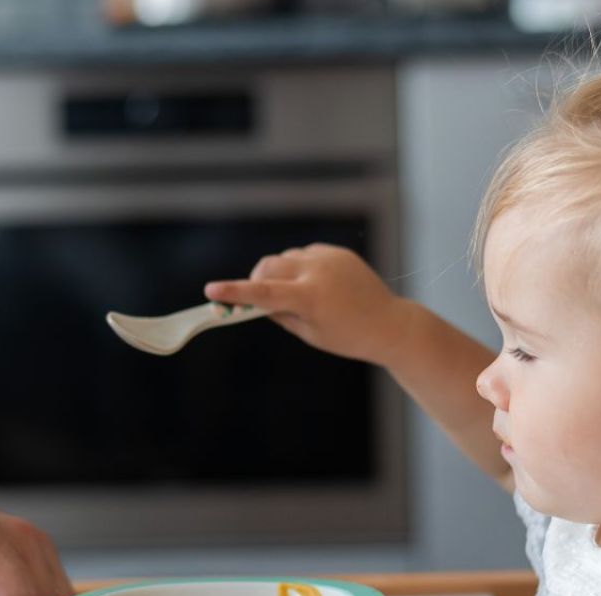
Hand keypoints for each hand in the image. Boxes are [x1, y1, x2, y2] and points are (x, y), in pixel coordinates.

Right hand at [205, 243, 406, 364]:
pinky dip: (300, 269)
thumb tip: (256, 300)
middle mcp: (318, 272)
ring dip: (279, 274)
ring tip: (295, 296)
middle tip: (254, 299)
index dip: (234, 291)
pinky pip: (306, 255)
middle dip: (255, 280)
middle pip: (268, 266)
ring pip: (286, 259)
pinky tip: (315, 286)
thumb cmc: (347, 337)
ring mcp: (329, 259)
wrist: (389, 324)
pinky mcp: (338, 253)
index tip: (210, 290)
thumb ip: (279, 313)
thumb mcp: (309, 333)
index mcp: (310, 298)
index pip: (262, 292)